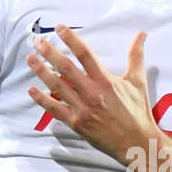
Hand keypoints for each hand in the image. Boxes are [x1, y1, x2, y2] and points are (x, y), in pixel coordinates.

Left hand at [26, 26, 157, 162]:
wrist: (136, 142)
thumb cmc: (137, 111)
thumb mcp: (138, 81)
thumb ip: (136, 56)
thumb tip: (141, 34)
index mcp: (105, 81)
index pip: (85, 54)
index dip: (71, 39)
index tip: (59, 28)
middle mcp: (91, 93)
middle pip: (66, 68)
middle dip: (49, 53)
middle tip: (36, 41)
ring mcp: (81, 108)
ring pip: (57, 86)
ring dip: (42, 71)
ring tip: (30, 59)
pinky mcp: (75, 123)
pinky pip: (55, 109)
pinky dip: (42, 99)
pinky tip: (31, 89)